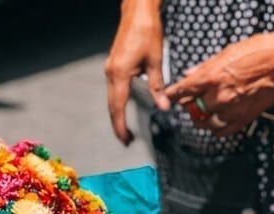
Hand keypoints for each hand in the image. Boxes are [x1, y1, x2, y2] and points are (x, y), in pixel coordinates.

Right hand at [105, 0, 169, 145]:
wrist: (137, 10)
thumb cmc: (147, 30)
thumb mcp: (156, 60)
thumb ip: (157, 86)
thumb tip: (163, 107)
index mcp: (120, 74)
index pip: (118, 107)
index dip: (121, 126)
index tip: (125, 140)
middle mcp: (111, 74)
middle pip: (112, 107)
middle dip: (118, 125)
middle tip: (126, 141)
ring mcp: (110, 70)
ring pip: (111, 99)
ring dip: (117, 115)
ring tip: (125, 129)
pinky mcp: (113, 66)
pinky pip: (113, 90)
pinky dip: (117, 103)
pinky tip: (124, 109)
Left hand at [166, 31, 273, 136]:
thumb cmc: (261, 52)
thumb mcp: (228, 52)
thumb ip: (205, 66)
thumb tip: (189, 74)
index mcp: (213, 77)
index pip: (182, 91)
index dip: (173, 94)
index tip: (169, 97)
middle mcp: (219, 97)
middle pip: (192, 109)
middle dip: (189, 105)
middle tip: (191, 101)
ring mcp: (230, 111)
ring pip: (204, 123)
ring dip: (201, 118)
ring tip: (204, 111)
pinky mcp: (241, 120)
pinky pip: (220, 132)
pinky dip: (214, 127)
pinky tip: (215, 120)